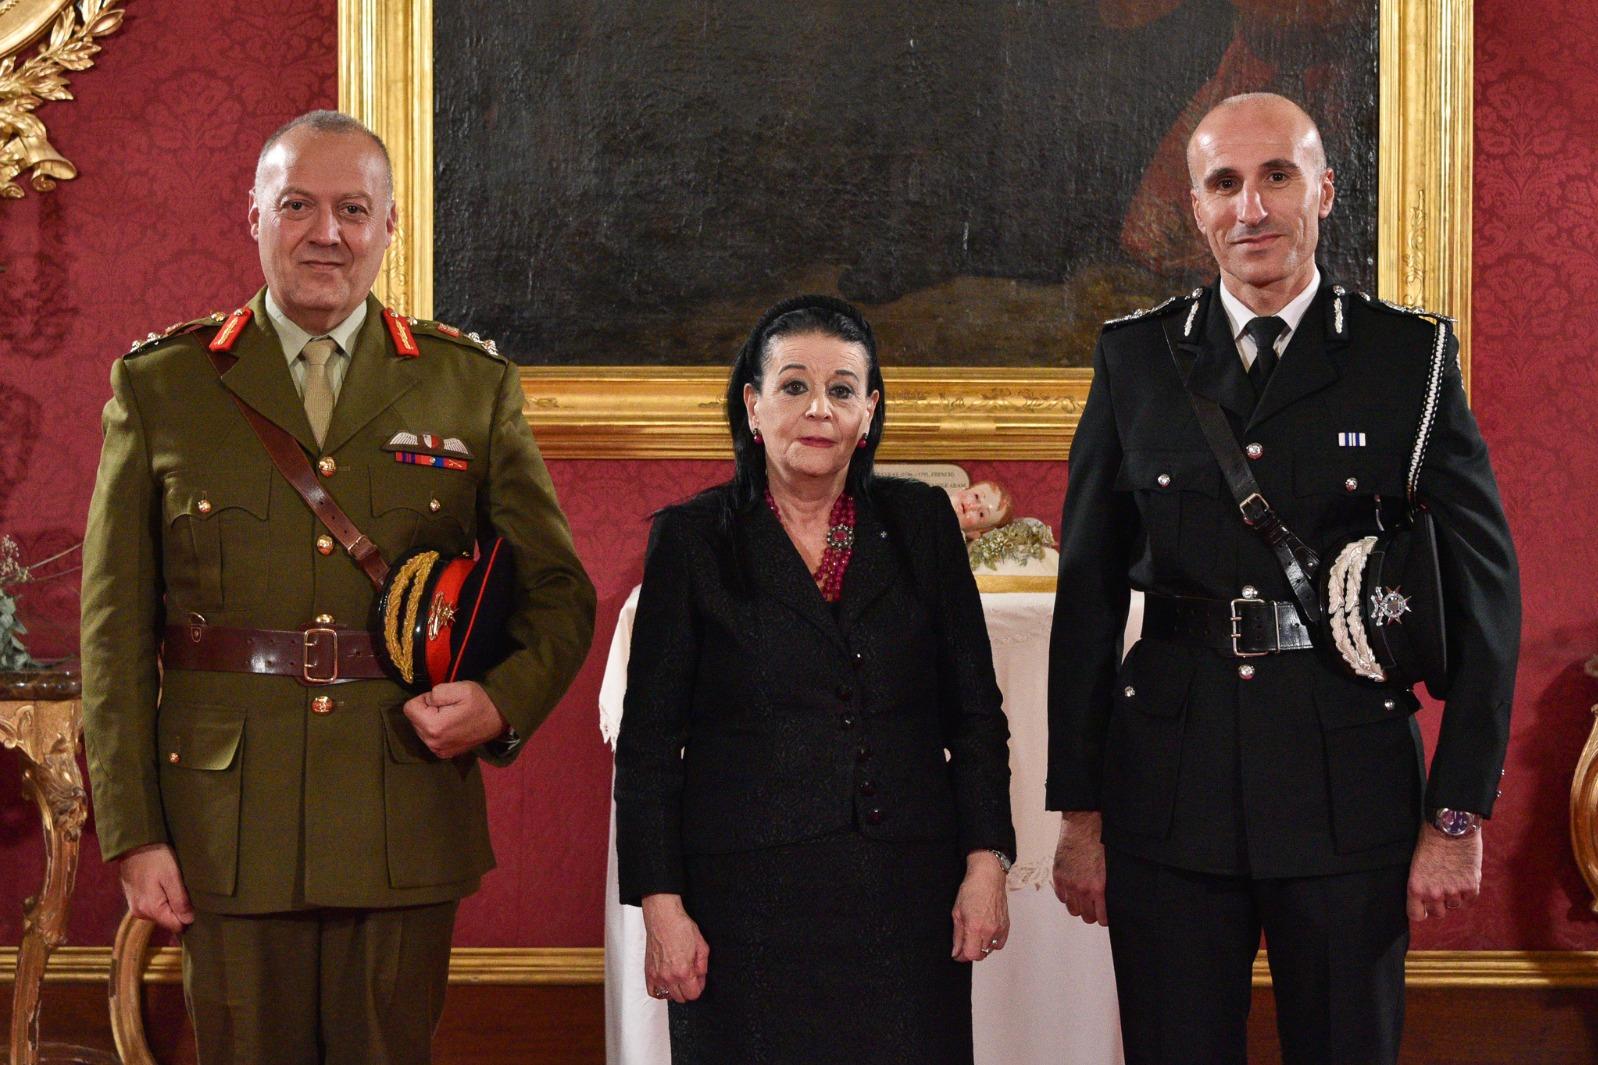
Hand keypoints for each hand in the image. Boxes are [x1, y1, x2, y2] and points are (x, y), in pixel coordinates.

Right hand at [118, 843, 193, 935]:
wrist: (134, 844)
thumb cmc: (156, 858)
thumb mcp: (172, 876)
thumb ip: (180, 901)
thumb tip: (189, 921)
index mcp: (151, 909)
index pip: (176, 926)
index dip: (190, 917)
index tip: (198, 904)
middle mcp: (141, 913)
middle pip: (169, 920)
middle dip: (181, 910)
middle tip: (188, 891)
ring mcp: (136, 907)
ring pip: (162, 913)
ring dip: (172, 904)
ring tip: (176, 886)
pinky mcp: (134, 900)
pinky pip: (154, 906)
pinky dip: (163, 899)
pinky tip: (166, 885)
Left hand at [402, 681, 508, 758]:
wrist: (500, 719)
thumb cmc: (481, 701)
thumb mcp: (459, 688)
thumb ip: (436, 692)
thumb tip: (426, 701)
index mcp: (433, 727)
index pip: (409, 708)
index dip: (425, 699)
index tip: (442, 700)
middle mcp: (432, 743)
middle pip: (414, 720)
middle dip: (427, 711)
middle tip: (449, 708)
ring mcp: (438, 751)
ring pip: (420, 729)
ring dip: (431, 720)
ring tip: (452, 716)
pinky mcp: (444, 754)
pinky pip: (429, 737)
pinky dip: (437, 730)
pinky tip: (453, 726)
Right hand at [641, 894, 708, 1002]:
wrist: (663, 918)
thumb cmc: (680, 927)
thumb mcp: (701, 946)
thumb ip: (703, 966)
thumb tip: (701, 977)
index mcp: (683, 971)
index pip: (693, 994)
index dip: (699, 987)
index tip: (698, 980)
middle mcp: (668, 976)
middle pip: (681, 998)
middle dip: (688, 989)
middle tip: (689, 977)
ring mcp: (657, 975)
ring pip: (668, 996)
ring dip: (675, 990)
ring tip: (678, 977)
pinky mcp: (648, 972)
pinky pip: (653, 992)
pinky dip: (660, 990)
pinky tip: (666, 982)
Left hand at [952, 851, 1009, 961]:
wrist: (988, 877)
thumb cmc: (972, 889)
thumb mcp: (957, 913)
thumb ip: (957, 936)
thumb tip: (956, 952)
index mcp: (975, 927)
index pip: (971, 955)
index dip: (962, 956)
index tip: (958, 953)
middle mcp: (990, 930)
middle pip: (980, 954)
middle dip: (970, 951)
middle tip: (964, 944)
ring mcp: (1000, 928)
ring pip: (990, 950)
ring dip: (981, 947)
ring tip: (975, 935)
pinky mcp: (1006, 926)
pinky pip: (999, 944)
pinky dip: (992, 943)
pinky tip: (986, 934)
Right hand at [1052, 811, 1107, 926]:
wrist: (1083, 826)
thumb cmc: (1100, 843)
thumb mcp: (1110, 869)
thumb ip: (1107, 889)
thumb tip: (1109, 903)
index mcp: (1099, 888)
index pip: (1101, 918)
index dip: (1104, 917)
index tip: (1104, 914)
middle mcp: (1082, 889)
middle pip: (1086, 917)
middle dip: (1092, 913)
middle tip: (1095, 906)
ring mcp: (1068, 883)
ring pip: (1073, 910)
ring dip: (1078, 906)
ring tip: (1083, 898)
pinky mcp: (1058, 876)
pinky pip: (1061, 897)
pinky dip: (1067, 895)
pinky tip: (1073, 888)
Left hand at [1407, 824, 1482, 920]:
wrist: (1451, 826)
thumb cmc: (1429, 840)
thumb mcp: (1416, 863)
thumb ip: (1422, 884)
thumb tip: (1425, 899)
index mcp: (1416, 887)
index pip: (1416, 915)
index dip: (1421, 911)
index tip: (1424, 907)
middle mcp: (1434, 893)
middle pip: (1438, 913)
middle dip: (1439, 903)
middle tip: (1441, 889)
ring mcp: (1454, 891)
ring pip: (1455, 905)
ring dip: (1454, 896)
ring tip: (1453, 877)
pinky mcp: (1471, 886)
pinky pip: (1470, 899)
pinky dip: (1468, 891)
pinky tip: (1464, 876)